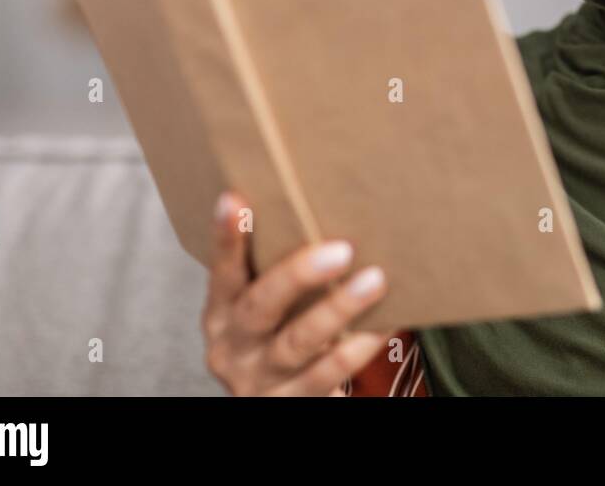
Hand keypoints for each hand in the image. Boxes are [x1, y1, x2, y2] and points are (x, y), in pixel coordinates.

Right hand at [202, 191, 395, 395]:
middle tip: (342, 249)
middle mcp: (232, 347)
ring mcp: (258, 379)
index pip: (222, 272)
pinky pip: (326, 374)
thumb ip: (275, 274)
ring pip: (298, 342)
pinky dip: (357, 348)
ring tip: (374, 281)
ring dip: (339, 309)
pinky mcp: (288, 403)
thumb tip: (325, 210)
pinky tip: (384, 324)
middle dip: (299, 274)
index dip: (226, 238)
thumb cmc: (277, 338)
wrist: (273, 403)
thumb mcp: (263, 311)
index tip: (235, 200)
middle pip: (261, 306)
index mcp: (220, 314)